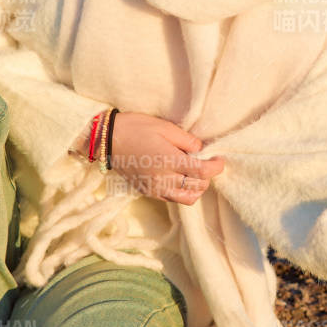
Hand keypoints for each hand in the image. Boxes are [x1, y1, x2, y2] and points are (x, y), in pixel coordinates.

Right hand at [107, 111, 225, 205]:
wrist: (107, 140)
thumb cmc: (136, 128)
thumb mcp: (165, 127)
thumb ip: (186, 140)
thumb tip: (200, 150)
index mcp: (170, 161)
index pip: (203, 172)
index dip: (216, 167)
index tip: (219, 160)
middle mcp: (164, 179)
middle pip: (198, 187)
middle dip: (207, 177)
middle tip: (206, 163)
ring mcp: (155, 188)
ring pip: (186, 199)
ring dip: (196, 188)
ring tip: (194, 174)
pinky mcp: (147, 192)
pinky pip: (171, 199)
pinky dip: (181, 192)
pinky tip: (179, 178)